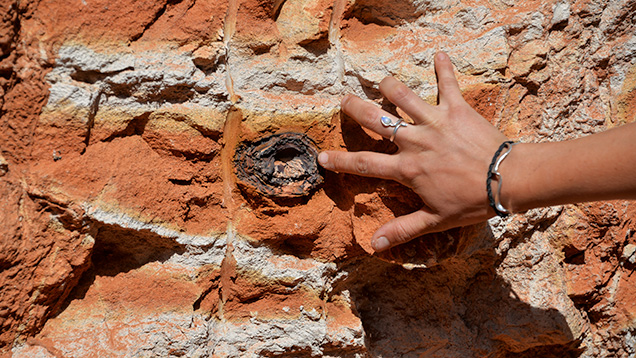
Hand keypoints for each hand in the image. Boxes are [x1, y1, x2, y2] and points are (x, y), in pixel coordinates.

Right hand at [318, 52, 508, 251]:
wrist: (507, 180)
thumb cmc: (472, 202)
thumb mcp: (435, 220)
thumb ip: (402, 230)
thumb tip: (374, 245)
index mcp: (407, 168)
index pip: (365, 164)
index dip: (341, 161)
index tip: (322, 156)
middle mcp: (415, 141)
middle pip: (376, 121)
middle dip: (356, 109)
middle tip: (343, 100)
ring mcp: (435, 122)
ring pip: (404, 96)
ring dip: (390, 86)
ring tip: (381, 82)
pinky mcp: (457, 109)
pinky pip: (448, 84)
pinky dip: (443, 68)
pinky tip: (439, 55)